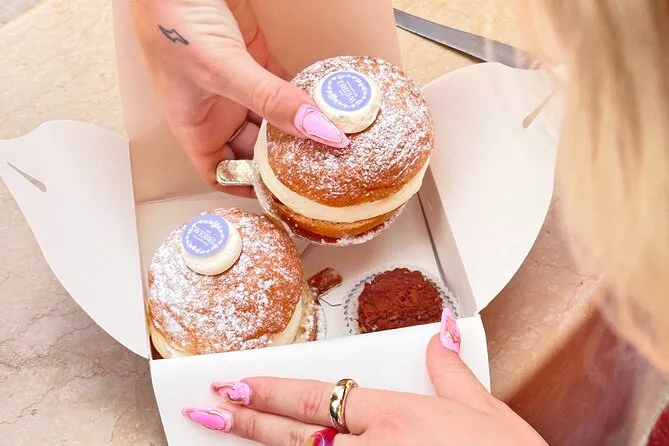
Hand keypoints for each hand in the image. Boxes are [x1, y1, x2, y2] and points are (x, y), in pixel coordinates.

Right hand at [130, 0, 347, 194]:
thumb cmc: (169, 20)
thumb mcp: (222, 70)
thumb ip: (271, 101)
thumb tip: (318, 131)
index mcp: (195, 126)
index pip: (223, 172)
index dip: (249, 188)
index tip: (284, 198)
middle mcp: (216, 111)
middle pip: (255, 149)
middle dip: (284, 159)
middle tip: (320, 169)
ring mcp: (238, 86)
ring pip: (273, 119)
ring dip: (298, 127)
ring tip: (329, 142)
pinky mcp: (256, 58)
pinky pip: (284, 86)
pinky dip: (303, 96)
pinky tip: (324, 105)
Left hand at [182, 311, 547, 444]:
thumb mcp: (485, 412)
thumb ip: (451, 371)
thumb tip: (441, 332)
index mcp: (398, 417)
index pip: (320, 396)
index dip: (273, 391)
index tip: (236, 384)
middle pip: (298, 434)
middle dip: (247, 420)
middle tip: (206, 410)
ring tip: (221, 434)